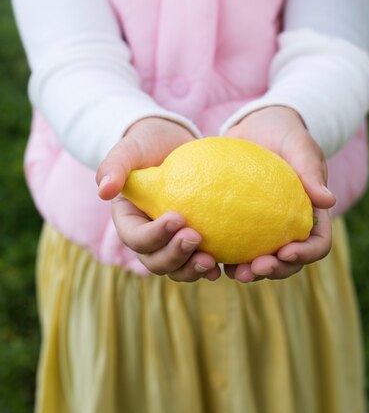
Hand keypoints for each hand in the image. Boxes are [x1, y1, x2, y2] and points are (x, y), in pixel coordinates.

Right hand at [96, 117, 220, 281]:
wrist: (174, 142)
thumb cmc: (148, 144)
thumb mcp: (130, 149)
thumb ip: (115, 165)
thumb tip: (103, 191)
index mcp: (129, 220)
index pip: (135, 237)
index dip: (154, 235)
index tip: (178, 217)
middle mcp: (148, 237)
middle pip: (155, 260)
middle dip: (174, 256)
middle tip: (196, 237)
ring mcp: (171, 242)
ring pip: (176, 268)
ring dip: (191, 269)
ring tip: (210, 261)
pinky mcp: (194, 240)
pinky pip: (199, 262)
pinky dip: (208, 268)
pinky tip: (222, 266)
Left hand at [223, 106, 335, 282]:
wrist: (255, 126)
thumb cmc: (284, 133)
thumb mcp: (299, 146)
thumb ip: (310, 170)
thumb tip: (329, 201)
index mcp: (310, 214)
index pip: (317, 243)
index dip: (305, 254)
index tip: (286, 252)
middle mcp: (287, 227)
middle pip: (288, 261)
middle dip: (274, 271)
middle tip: (254, 269)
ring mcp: (262, 228)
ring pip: (260, 260)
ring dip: (249, 272)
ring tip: (233, 273)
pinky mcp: (236, 223)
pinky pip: (231, 244)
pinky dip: (223, 255)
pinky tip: (208, 258)